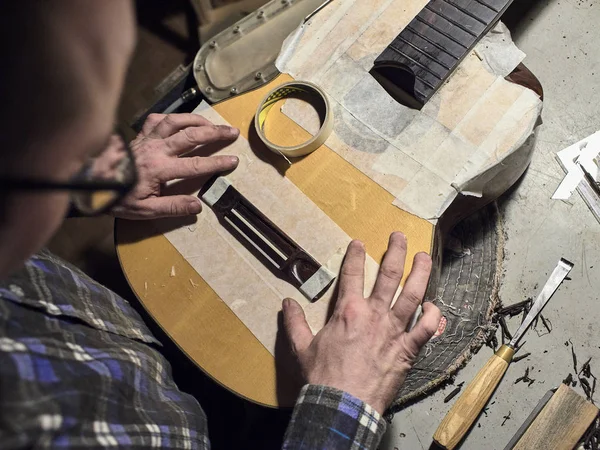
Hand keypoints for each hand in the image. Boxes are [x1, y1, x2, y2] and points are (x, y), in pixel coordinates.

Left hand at [111, 113, 239, 218]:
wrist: (89, 182)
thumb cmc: (117, 198)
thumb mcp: (144, 210)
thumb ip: (172, 207)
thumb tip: (198, 207)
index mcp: (159, 169)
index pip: (195, 165)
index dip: (217, 163)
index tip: (233, 161)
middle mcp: (156, 149)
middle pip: (191, 136)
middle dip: (214, 133)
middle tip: (232, 132)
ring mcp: (146, 139)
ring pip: (176, 122)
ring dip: (197, 120)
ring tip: (212, 122)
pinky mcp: (138, 135)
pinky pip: (156, 120)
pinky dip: (171, 117)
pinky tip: (180, 120)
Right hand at [282, 232, 441, 413]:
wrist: (343, 405)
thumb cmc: (323, 377)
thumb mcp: (302, 347)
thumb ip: (294, 322)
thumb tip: (286, 303)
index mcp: (348, 311)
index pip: (352, 274)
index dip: (355, 255)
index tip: (359, 243)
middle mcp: (374, 315)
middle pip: (389, 275)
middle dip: (395, 252)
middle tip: (399, 236)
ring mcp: (394, 331)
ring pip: (413, 295)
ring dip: (421, 273)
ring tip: (424, 257)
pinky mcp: (408, 350)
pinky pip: (426, 329)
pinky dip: (433, 316)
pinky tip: (435, 306)